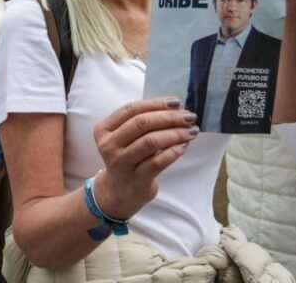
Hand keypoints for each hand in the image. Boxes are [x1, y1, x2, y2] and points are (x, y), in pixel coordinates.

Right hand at [91, 97, 197, 219]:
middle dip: (168, 117)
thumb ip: (142, 122)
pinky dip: (173, 152)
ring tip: (191, 131)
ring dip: (174, 134)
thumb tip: (175, 109)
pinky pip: (158, 162)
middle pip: (141, 124)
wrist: (119, 192)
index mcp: (104, 129)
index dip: (156, 103)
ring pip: (150, 142)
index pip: (131, 109)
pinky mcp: (136, 180)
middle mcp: (108, 145)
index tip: (177, 102)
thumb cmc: (127, 158)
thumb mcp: (125, 138)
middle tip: (188, 117)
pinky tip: (183, 146)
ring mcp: (121, 164)